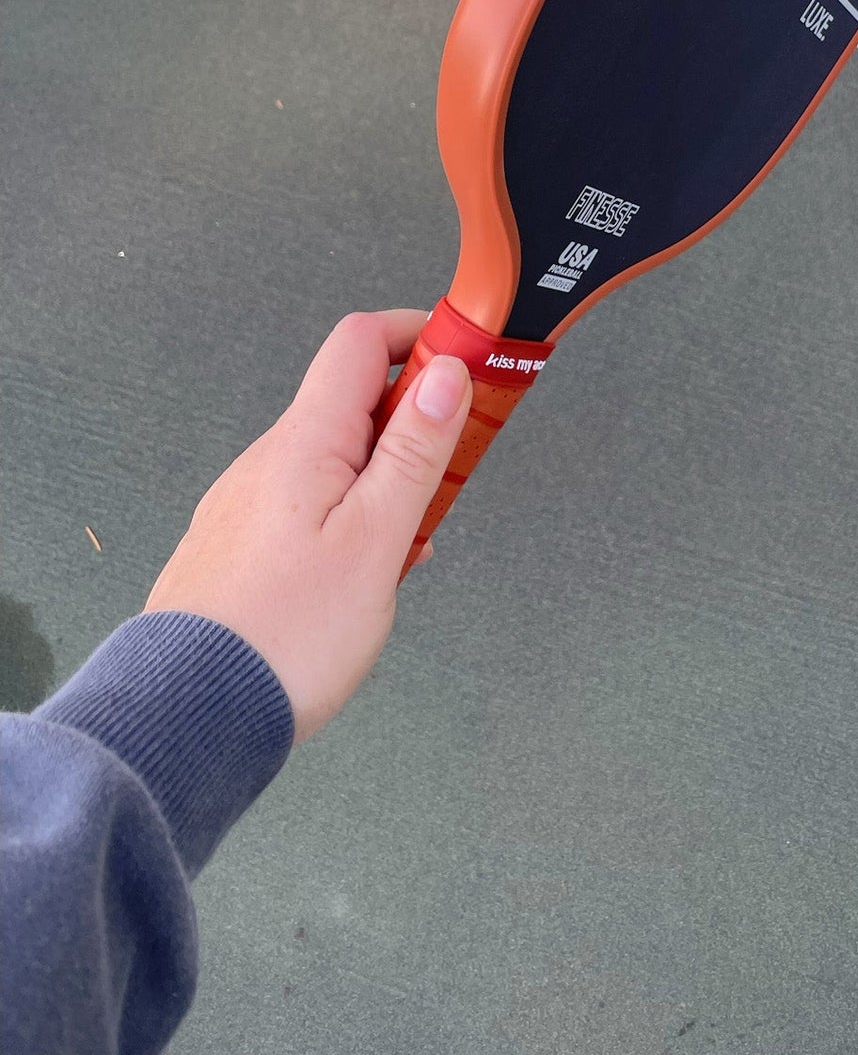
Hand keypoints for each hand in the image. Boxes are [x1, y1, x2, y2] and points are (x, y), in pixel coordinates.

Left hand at [145, 310, 471, 742]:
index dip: (421, 335)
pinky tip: (362, 577)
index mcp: (305, 441)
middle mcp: (267, 460)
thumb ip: (414, 451)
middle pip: (353, 401)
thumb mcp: (377, 537)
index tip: (470, 362)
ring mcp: (247, 503)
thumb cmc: (285, 635)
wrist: (189, 719)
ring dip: (384, 479)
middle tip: (454, 471)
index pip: (362, 340)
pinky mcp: (237, 546)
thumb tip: (446, 374)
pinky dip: (348, 518)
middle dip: (414, 423)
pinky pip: (307, 505)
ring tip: (409, 543)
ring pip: (333, 459)